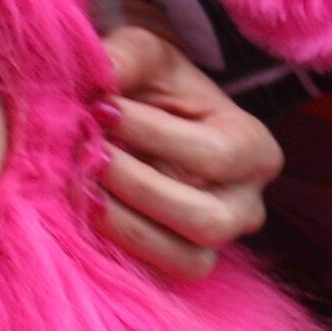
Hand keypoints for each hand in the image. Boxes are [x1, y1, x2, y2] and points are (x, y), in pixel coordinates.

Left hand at [93, 17, 280, 280]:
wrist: (135, 116)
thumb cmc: (150, 83)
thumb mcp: (145, 55)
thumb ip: (126, 56)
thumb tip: (101, 72)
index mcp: (253, 148)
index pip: (215, 154)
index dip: (153, 135)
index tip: (99, 108)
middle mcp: (245, 205)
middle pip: (206, 218)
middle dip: (138, 186)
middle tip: (85, 153)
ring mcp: (215, 242)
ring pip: (187, 258)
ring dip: (126, 223)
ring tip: (78, 185)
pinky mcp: (177, 262)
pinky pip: (157, 275)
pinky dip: (117, 248)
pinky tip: (79, 212)